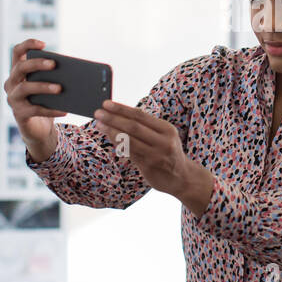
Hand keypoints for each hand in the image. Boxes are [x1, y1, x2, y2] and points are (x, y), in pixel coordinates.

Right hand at [4, 38, 67, 161]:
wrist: (39, 128)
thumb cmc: (45, 100)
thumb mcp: (48, 85)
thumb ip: (53, 76)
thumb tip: (72, 72)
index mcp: (18, 72)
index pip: (17, 52)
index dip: (27, 45)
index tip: (43, 44)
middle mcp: (11, 83)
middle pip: (20, 68)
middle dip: (37, 64)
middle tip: (54, 64)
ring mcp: (13, 99)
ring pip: (25, 88)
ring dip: (43, 86)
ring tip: (60, 88)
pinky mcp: (19, 114)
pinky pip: (35, 110)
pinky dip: (51, 110)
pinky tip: (65, 110)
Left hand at [92, 100, 213, 214]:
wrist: (182, 177)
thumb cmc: (168, 153)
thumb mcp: (164, 136)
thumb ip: (146, 127)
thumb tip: (119, 115)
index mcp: (167, 129)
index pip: (140, 115)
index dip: (121, 109)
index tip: (106, 104)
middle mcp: (163, 141)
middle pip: (133, 126)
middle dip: (113, 118)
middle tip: (98, 113)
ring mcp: (156, 155)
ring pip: (129, 140)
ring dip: (111, 131)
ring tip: (99, 124)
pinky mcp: (149, 167)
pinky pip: (129, 153)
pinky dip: (118, 144)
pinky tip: (109, 138)